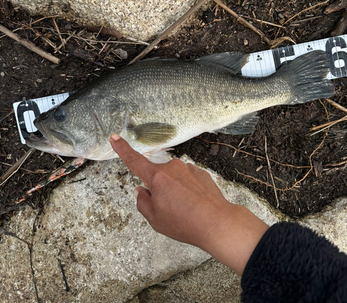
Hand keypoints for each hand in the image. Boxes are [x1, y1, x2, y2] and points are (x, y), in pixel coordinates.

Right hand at [110, 134, 268, 274]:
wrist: (217, 222)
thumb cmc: (184, 223)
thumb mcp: (155, 219)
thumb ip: (143, 202)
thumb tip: (141, 190)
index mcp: (157, 177)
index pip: (134, 160)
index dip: (122, 149)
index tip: (115, 137)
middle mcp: (172, 167)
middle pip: (157, 177)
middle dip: (159, 190)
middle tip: (169, 210)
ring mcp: (189, 168)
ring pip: (174, 179)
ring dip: (175, 191)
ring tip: (186, 210)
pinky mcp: (201, 173)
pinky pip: (188, 180)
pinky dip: (188, 191)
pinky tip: (196, 205)